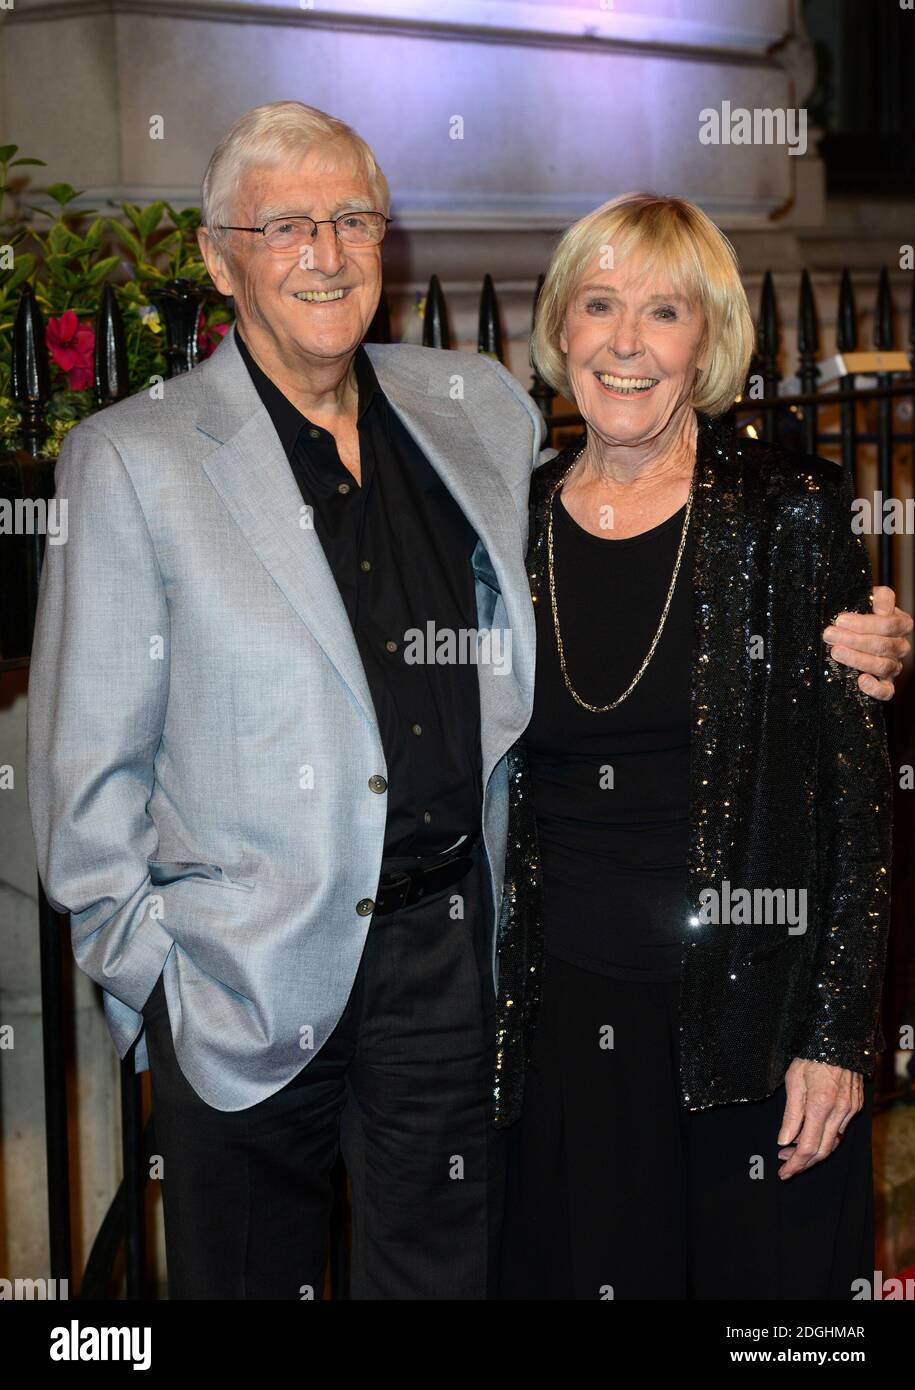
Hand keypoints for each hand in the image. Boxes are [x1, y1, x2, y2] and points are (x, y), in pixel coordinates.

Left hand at [776, 1058, 863, 1178]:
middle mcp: (839, 1112)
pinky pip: (841, 1131)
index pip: (808, 1147)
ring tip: (792, 1150)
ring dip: (814, 1151)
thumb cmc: (811, 1057)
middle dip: (803, 1163)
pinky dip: (825, 1138)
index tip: (783, 1172)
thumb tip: (784, 1141)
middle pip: (823, 1151)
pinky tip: (810, 1134)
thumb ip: (791, 1114)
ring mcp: (850, 1110)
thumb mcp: (793, 1081)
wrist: (839, 1039)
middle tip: (785, 1166)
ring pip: (833, 1143)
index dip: (795, 1163)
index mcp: (820, 1106)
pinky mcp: (856, 1106)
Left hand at [823, 585, 911, 699]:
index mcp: (901, 624)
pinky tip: (861, 680)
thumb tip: (882, 609)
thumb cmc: (861, 613)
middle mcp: (901, 646)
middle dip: (853, 640)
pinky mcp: (886, 685)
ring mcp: (894, 666)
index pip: (889, 624)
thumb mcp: (868, 599)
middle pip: (883, 645)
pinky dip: (875, 688)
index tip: (840, 620)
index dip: (864, 623)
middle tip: (830, 635)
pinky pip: (886, 692)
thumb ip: (880, 597)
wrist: (851, 633)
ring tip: (835, 651)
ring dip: (857, 659)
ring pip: (883, 666)